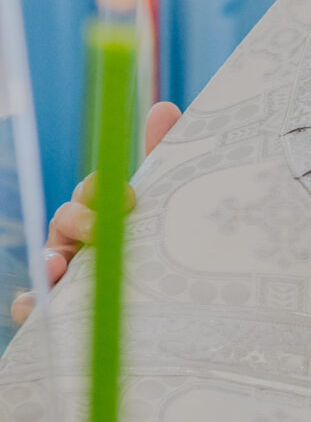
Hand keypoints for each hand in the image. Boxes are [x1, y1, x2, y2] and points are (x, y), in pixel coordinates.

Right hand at [10, 100, 180, 321]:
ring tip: (58, 267)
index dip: (103, 190)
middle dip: (79, 222)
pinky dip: (31, 306)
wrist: (169, 314)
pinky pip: (34, 306)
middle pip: (67, 222)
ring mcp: (64, 274)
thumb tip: (163, 107)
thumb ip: (161, 161)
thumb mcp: (164, 211)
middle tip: (99, 230)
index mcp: (103, 213)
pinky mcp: (56, 310)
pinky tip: (36, 310)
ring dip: (49, 261)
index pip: (94, 192)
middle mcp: (78, 240)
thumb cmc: (156, 251)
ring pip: (48, 262)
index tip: (129, 197)